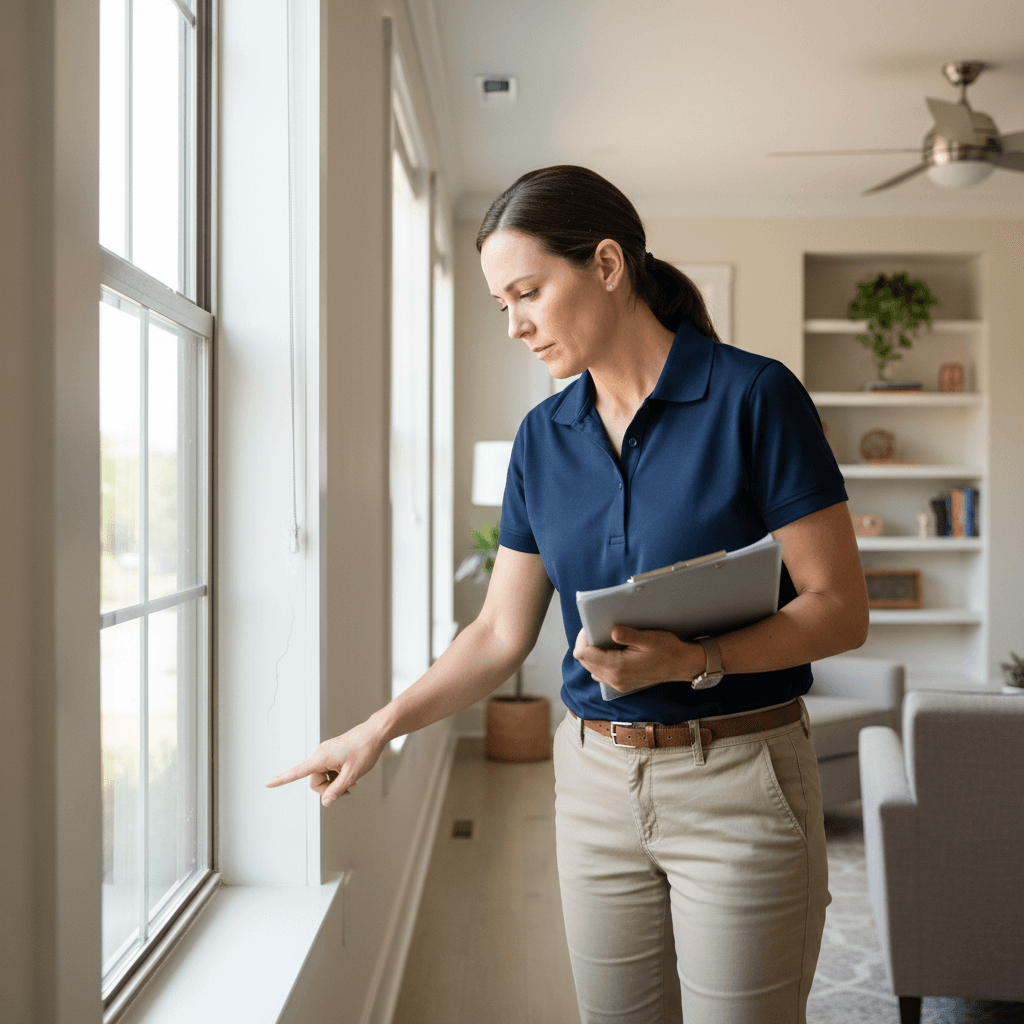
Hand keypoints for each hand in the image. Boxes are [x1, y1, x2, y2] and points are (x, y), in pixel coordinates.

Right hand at [265, 718, 387, 806]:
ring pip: (323, 777)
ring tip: (352, 781)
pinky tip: (351, 776)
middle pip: (315, 781)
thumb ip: (337, 790)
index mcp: (321, 758)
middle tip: (347, 790)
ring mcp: (327, 753)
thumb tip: (325, 802)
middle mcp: (321, 754)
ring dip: (335, 783)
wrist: (375, 733)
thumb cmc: (364, 750)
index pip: (297, 772)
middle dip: (328, 789)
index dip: (281, 779)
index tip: (267, 784)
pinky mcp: (333, 753)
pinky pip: (329, 770)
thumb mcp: (352, 774)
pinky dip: (338, 776)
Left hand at [573, 626, 703, 693]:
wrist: (682, 665)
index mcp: (617, 667)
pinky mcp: (621, 684)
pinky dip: (600, 661)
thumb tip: (611, 631)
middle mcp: (614, 678)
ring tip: (602, 639)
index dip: (582, 638)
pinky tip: (610, 651)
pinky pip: (601, 673)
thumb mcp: (649, 638)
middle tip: (596, 629)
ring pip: (591, 668)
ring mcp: (617, 683)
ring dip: (592, 653)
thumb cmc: (667, 650)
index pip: (583, 654)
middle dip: (586, 644)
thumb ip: (628, 635)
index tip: (590, 626)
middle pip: (584, 661)